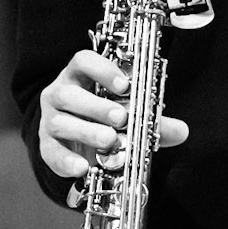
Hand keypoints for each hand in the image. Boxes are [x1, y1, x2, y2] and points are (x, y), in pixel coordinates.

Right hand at [38, 47, 188, 182]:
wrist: (76, 142)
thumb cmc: (103, 119)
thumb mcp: (128, 115)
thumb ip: (152, 121)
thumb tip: (181, 131)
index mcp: (79, 76)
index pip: (83, 61)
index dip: (102, 69)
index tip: (125, 85)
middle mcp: (60, 93)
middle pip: (69, 93)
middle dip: (96, 106)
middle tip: (122, 118)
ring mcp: (50, 119)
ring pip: (59, 122)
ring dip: (85, 131)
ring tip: (109, 140)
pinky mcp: (46, 145)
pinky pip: (51, 152)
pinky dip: (66, 161)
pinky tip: (83, 167)